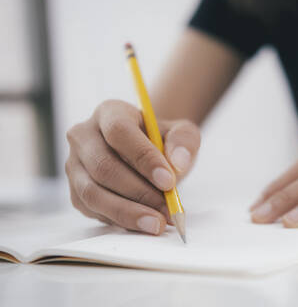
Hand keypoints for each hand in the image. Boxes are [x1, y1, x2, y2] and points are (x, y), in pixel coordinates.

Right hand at [65, 100, 199, 234]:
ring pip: (93, 193)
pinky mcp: (76, 192)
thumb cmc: (163, 142)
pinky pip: (93, 210)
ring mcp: (75, 165)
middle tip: (167, 208)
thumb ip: (184, 141)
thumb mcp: (182, 134)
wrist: (148, 156)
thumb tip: (177, 163)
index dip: (143, 158)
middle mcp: (84, 136)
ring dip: (128, 212)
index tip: (169, 181)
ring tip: (158, 222)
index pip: (119, 132)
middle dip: (139, 192)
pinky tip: (143, 223)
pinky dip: (120, 220)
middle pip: (103, 167)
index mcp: (109, 112)